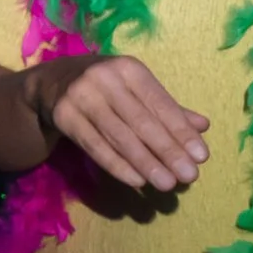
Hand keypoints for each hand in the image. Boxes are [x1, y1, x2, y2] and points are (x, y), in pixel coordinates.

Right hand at [24, 54, 209, 191]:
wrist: (50, 82)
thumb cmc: (105, 87)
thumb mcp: (135, 89)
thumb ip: (167, 107)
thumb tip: (203, 126)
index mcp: (128, 69)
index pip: (160, 103)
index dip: (181, 131)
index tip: (201, 157)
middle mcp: (103, 78)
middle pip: (141, 121)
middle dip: (168, 151)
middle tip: (189, 176)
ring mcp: (80, 96)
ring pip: (119, 136)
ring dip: (145, 163)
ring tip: (167, 184)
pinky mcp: (63, 116)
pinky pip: (95, 145)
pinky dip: (116, 165)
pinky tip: (136, 180)